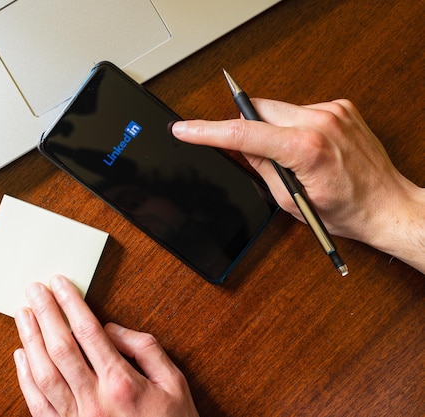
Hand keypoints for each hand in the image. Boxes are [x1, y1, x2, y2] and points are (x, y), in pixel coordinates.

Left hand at [14, 274, 198, 416]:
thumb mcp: (174, 383)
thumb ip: (145, 349)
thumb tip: (112, 329)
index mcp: (121, 384)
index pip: (88, 332)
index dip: (71, 304)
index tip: (60, 285)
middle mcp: (95, 401)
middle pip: (61, 348)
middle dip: (45, 314)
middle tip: (34, 290)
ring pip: (44, 374)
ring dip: (30, 340)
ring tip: (23, 315)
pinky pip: (38, 406)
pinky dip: (25, 379)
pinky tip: (21, 357)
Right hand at [172, 99, 424, 272]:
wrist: (386, 204)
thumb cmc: (346, 210)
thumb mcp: (290, 199)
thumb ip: (260, 166)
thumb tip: (238, 145)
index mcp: (306, 149)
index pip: (243, 134)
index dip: (207, 131)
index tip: (184, 129)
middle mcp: (320, 122)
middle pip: (257, 110)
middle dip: (245, 128)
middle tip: (250, 153)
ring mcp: (332, 111)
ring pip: (277, 109)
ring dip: (270, 129)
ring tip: (288, 158)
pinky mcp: (340, 107)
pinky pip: (298, 110)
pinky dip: (291, 126)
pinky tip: (304, 148)